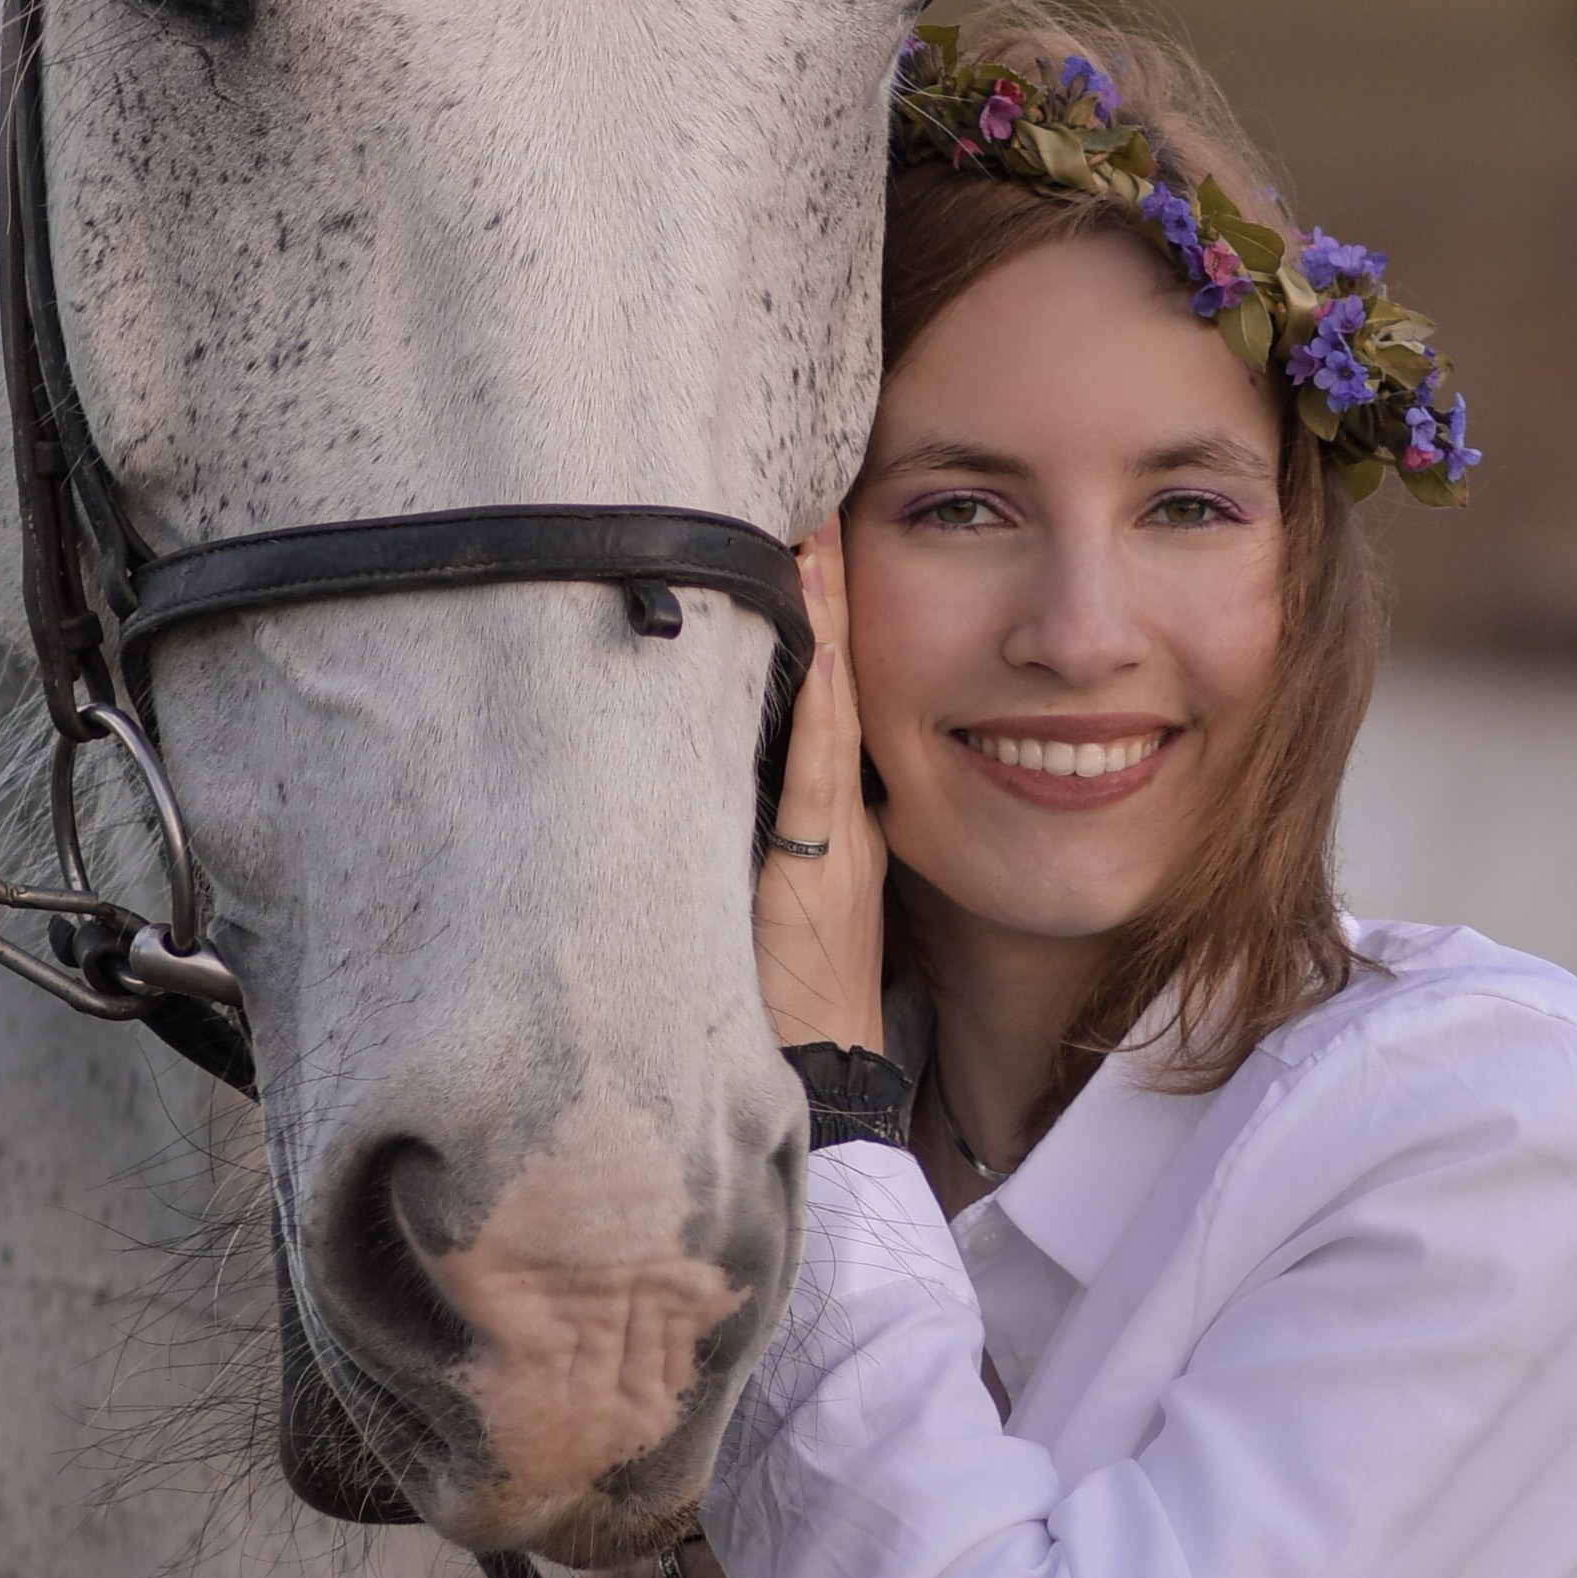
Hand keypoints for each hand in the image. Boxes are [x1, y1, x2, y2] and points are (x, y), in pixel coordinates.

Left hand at [753, 518, 885, 1055]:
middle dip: (831, 598)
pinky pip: (819, 776)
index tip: (816, 540)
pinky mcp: (812, 868)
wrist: (826, 1068)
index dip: (831, 617)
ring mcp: (833, 834)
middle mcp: (845, 810)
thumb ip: (772, 832)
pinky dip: (820, 714)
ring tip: (815, 548)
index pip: (837, 694)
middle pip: (842, 684)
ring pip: (832, 712)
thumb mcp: (786, 893)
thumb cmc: (795, 991)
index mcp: (840, 813)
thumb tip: (731, 766)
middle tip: (821, 509)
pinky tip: (818, 656)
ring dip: (826, 628)